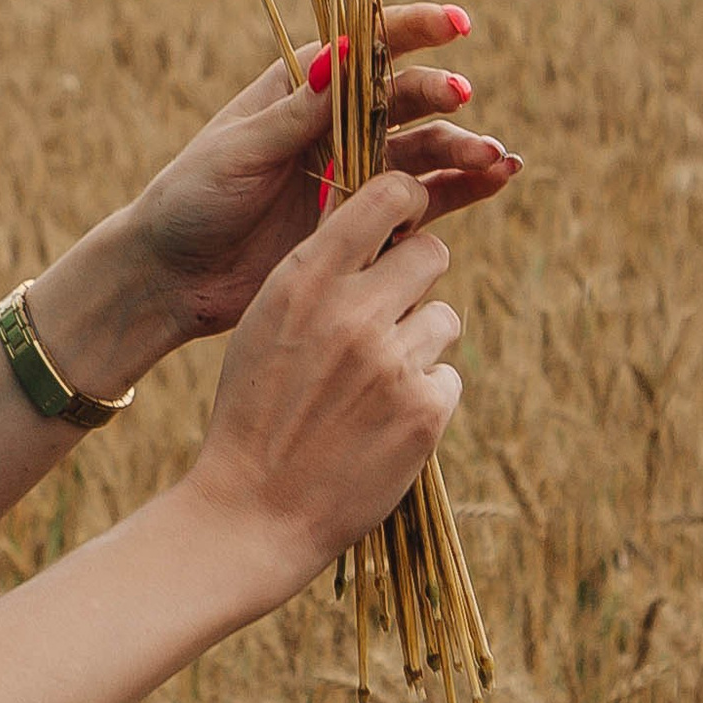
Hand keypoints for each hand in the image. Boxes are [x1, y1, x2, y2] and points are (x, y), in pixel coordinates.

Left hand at [127, 3, 518, 348]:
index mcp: (299, 91)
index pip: (365, 49)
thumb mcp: (239, 150)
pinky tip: (496, 179)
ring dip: (461, 146)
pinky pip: (424, 201)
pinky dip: (462, 189)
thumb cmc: (191, 199)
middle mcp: (334, 127)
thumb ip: (297, 113)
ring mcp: (353, 175)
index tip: (456, 23)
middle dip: (439, 95)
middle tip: (462, 100)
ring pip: (423, 150)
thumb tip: (348, 51)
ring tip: (495, 157)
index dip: (412, 30)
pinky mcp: (364, 223)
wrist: (172, 276)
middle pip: (403, 100)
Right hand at [181, 171, 461, 599]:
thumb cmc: (254, 408)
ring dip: (419, 343)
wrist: (254, 507)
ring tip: (374, 382)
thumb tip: (373, 228)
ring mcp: (393, 362)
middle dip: (418, 278)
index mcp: (305, 278)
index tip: (404, 220)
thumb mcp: (266, 321)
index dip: (406, 203)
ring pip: (443, 318)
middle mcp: (353, 311)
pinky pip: (448, 377)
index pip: (385, 195)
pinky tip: (382, 422)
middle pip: (433, 252)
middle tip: (393, 310)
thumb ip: (318, 273)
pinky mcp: (424, 411)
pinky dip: (423, 397)